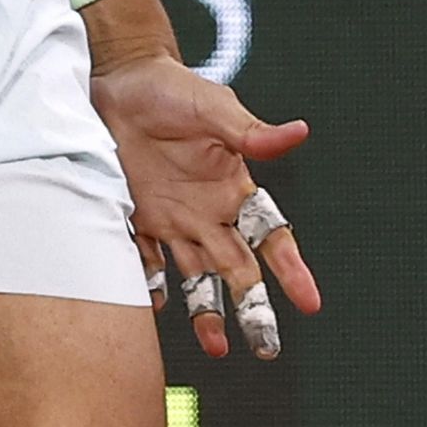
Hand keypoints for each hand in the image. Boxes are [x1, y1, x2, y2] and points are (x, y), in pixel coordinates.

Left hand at [90, 52, 321, 357]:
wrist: (118, 79)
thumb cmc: (171, 88)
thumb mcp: (213, 108)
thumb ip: (250, 131)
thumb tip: (300, 132)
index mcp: (233, 187)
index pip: (270, 236)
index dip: (290, 269)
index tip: (309, 302)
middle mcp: (207, 212)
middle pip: (238, 270)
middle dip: (254, 309)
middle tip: (268, 347)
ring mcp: (173, 219)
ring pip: (196, 278)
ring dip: (207, 312)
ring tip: (217, 346)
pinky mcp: (137, 218)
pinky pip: (147, 262)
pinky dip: (150, 286)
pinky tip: (154, 308)